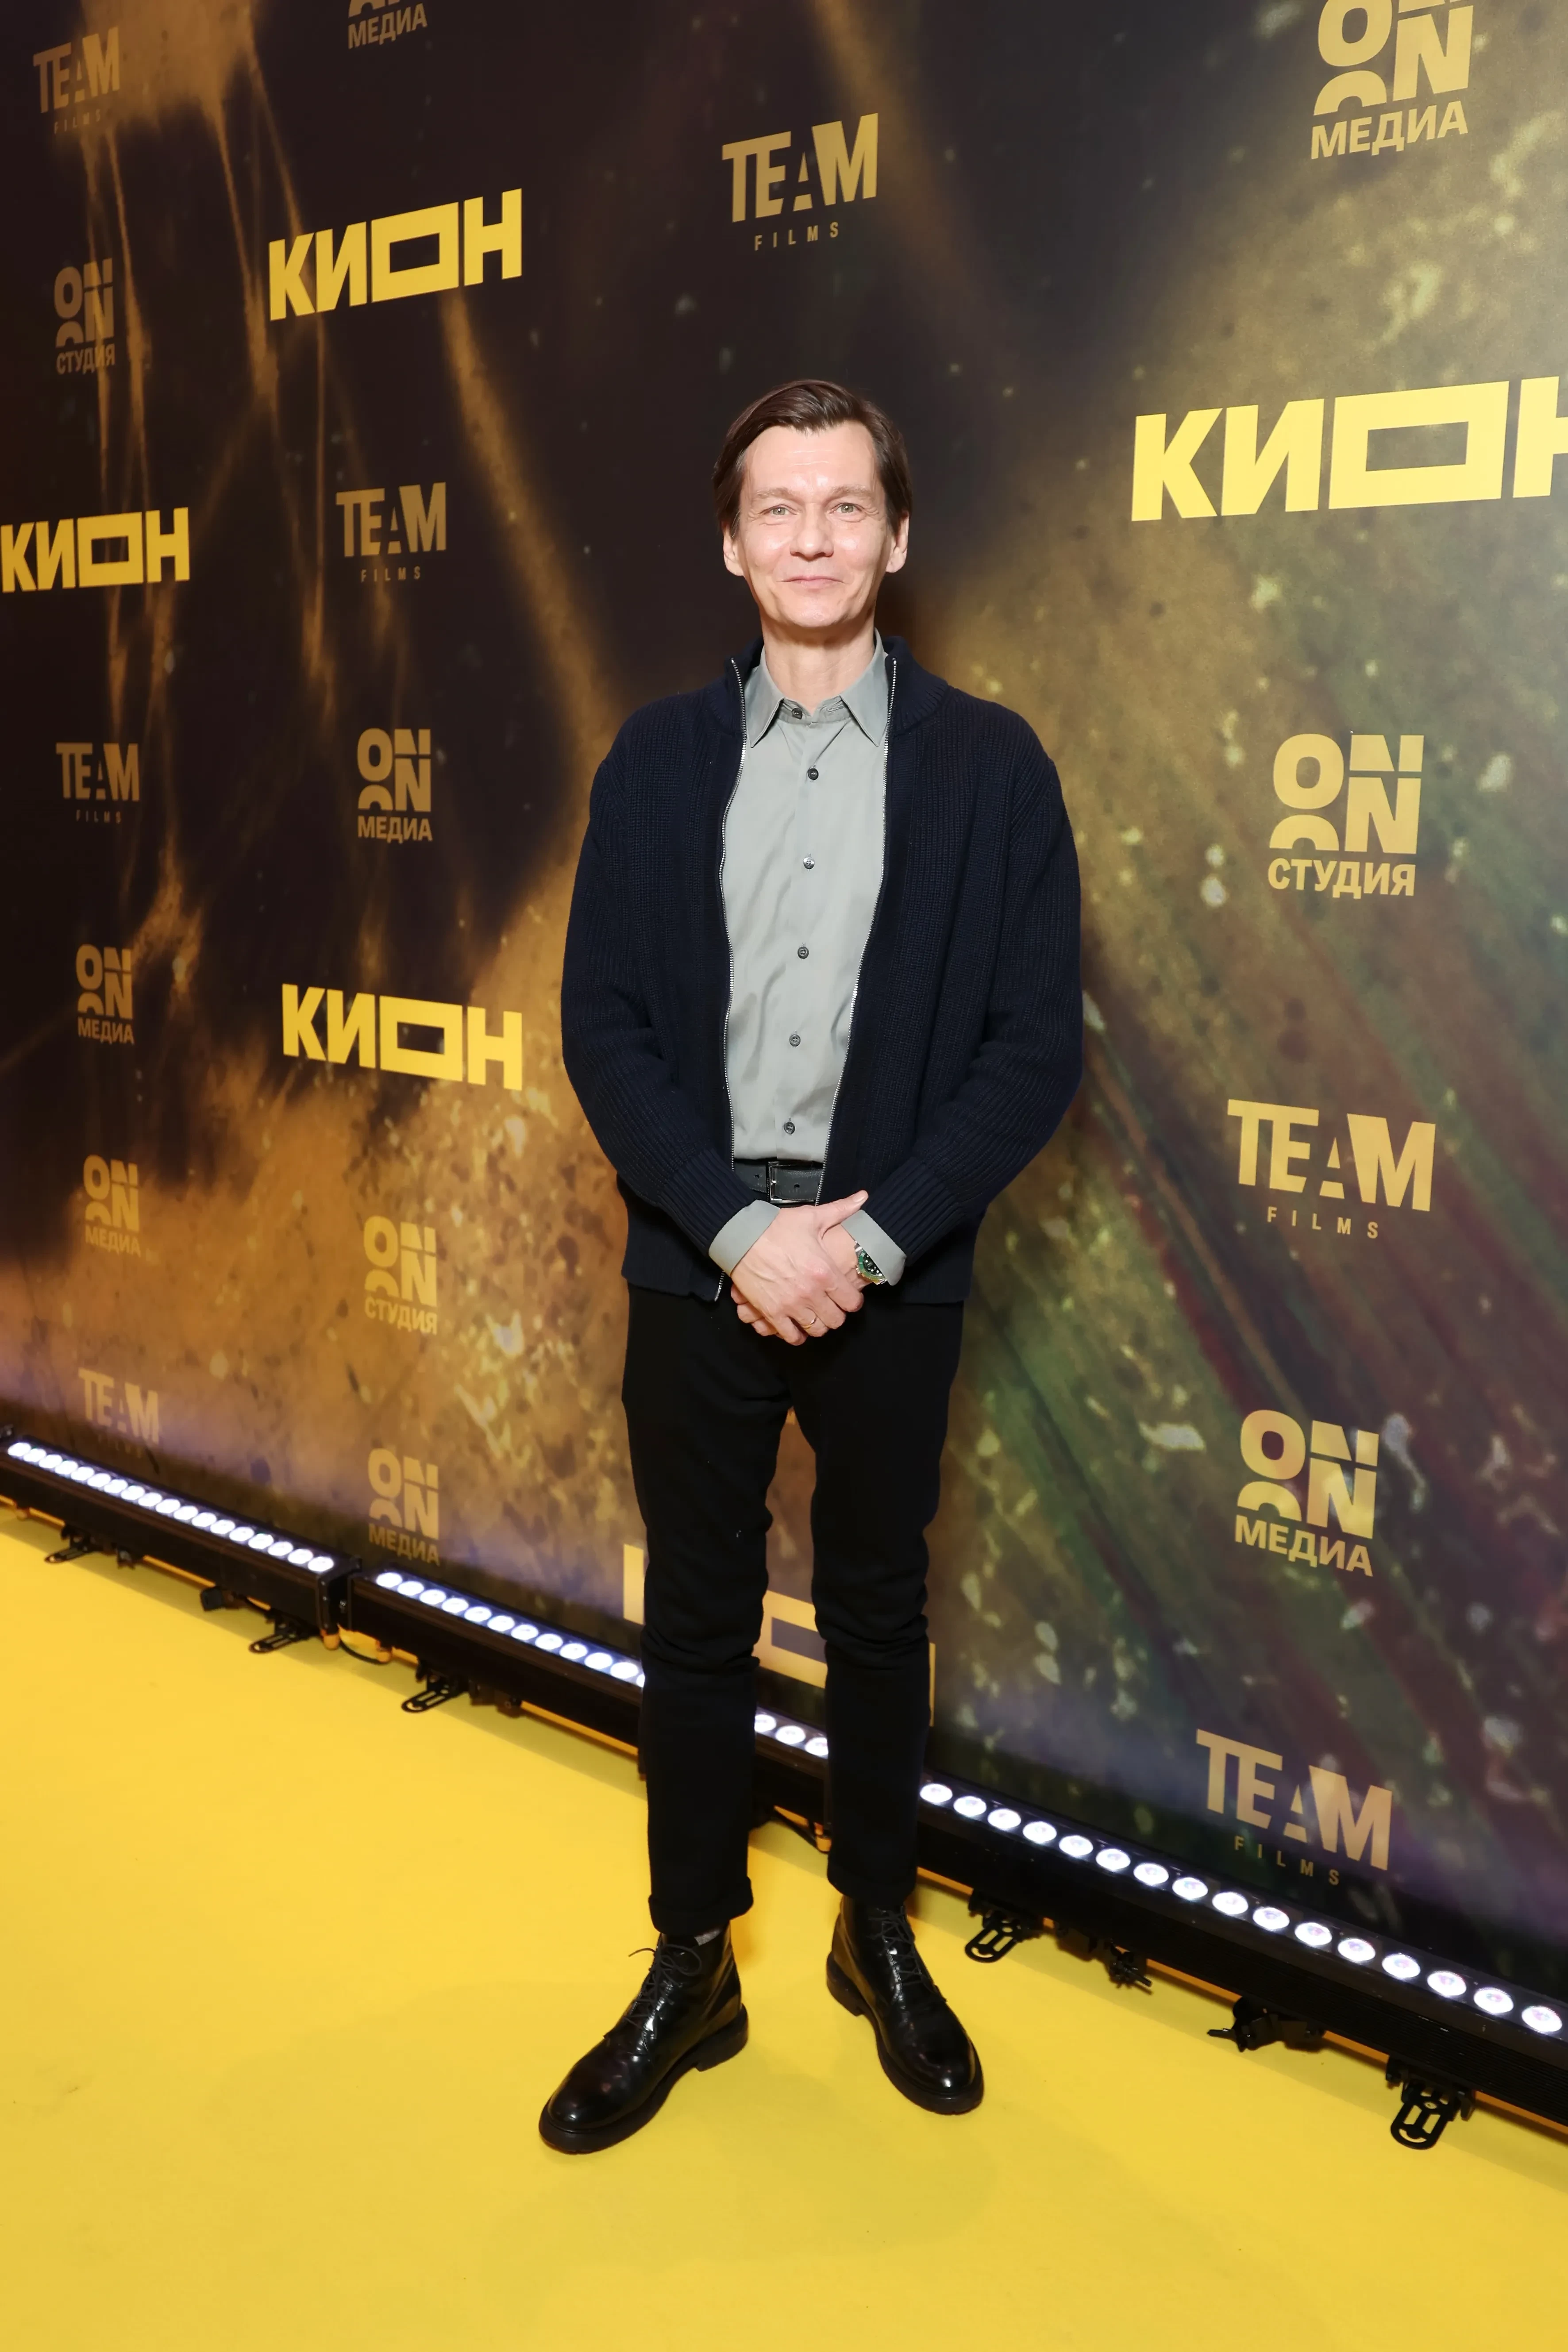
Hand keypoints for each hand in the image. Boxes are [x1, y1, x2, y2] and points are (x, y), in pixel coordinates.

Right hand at [729, 1192, 867, 1344]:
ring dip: (818, 1325)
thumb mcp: (811, 1217)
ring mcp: (791, 1305)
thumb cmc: (775, 1227)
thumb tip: (863, 1198)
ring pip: (816, 1330)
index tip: (849, 1298)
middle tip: (833, 1308)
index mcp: (824, 1272)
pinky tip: (798, 1329)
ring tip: (816, 1317)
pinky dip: (796, 1335)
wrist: (741, 1236)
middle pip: (836, 1320)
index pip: (851, 1301)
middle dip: (837, 1315)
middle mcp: (811, 1293)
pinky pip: (791, 1335)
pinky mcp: (772, 1313)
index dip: (853, 1301)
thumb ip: (841, 1210)